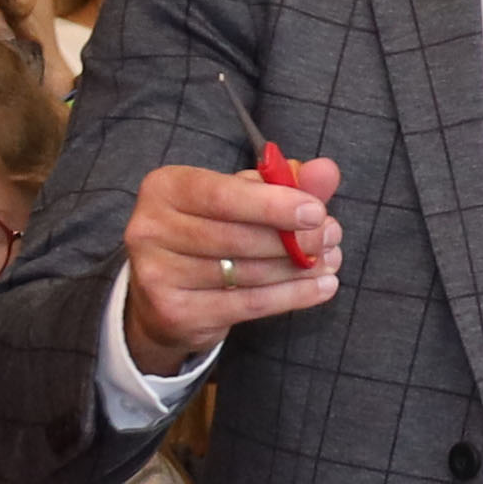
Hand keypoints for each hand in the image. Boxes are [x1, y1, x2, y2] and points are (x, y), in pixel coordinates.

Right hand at [119, 153, 342, 376]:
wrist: (164, 294)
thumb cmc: (211, 230)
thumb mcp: (243, 197)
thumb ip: (285, 181)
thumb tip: (327, 170)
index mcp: (165, 187)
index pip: (223, 195)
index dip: (273, 205)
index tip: (317, 211)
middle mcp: (150, 228)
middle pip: (237, 236)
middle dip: (294, 239)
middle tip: (332, 237)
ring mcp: (157, 274)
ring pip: (246, 272)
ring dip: (298, 268)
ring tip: (330, 260)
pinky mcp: (174, 312)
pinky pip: (247, 304)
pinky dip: (292, 296)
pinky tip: (322, 287)